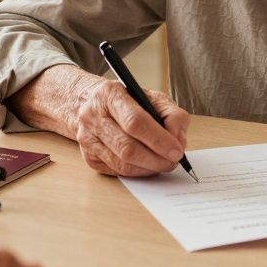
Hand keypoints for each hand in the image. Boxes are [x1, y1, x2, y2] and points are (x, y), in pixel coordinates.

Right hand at [74, 78, 189, 176]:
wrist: (94, 104)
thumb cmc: (128, 101)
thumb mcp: (153, 97)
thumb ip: (172, 114)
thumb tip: (178, 140)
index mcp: (110, 95)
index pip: (135, 122)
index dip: (159, 139)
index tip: (176, 150)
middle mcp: (93, 116)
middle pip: (128, 147)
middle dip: (156, 159)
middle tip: (174, 161)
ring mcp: (88, 139)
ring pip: (122, 164)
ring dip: (149, 168)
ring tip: (163, 163)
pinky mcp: (89, 157)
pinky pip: (117, 171)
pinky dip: (138, 171)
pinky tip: (147, 164)